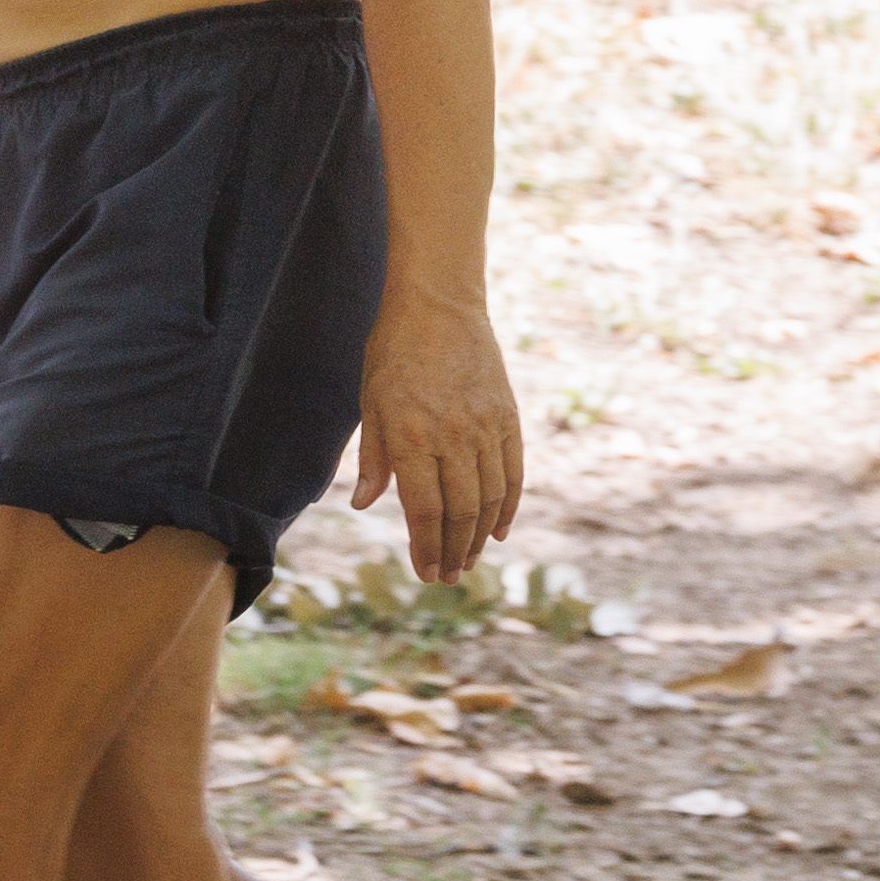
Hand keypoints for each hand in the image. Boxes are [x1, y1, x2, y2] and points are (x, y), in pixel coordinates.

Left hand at [349, 285, 522, 581]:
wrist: (439, 304)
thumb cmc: (394, 353)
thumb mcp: (371, 403)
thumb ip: (374, 458)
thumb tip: (366, 506)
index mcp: (412, 437)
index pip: (424, 510)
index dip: (426, 547)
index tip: (425, 572)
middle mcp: (453, 437)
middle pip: (460, 512)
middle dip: (453, 551)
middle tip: (447, 576)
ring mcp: (485, 427)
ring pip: (490, 498)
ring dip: (480, 536)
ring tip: (469, 559)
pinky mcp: (508, 416)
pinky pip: (514, 472)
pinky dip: (509, 506)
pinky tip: (500, 530)